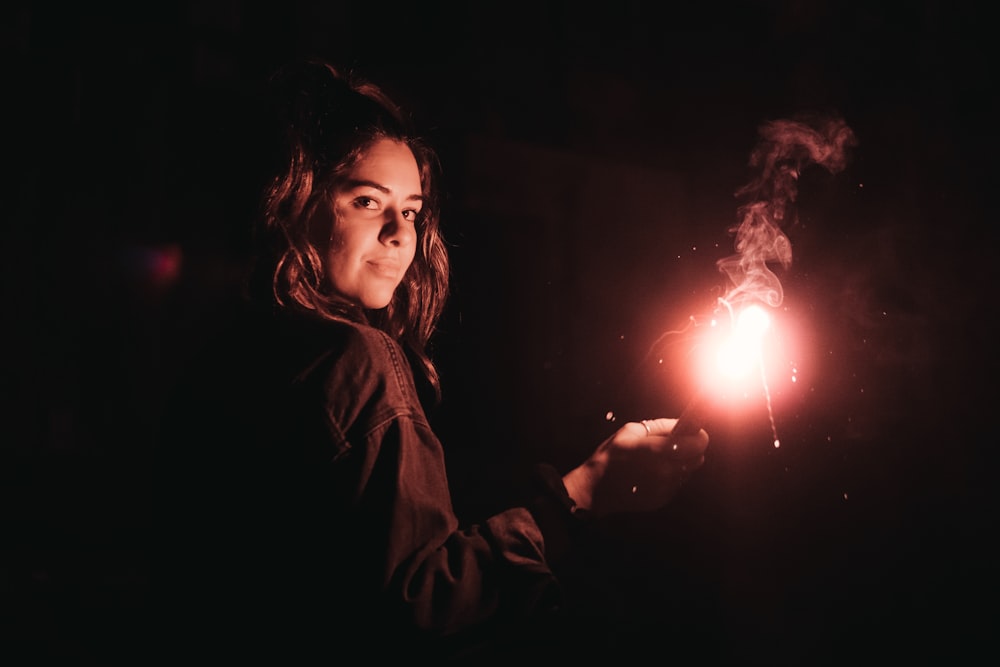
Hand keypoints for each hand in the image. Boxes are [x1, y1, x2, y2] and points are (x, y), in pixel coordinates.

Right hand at [562, 418, 708, 518]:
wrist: (595, 488)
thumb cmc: (611, 456)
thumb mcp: (631, 431)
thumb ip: (660, 427)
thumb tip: (682, 424)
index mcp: (657, 451)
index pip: (697, 444)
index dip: (699, 436)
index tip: (696, 431)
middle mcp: (665, 472)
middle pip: (697, 459)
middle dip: (691, 450)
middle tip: (677, 444)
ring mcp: (665, 488)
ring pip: (687, 472)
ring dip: (680, 464)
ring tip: (658, 460)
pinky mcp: (662, 499)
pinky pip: (676, 484)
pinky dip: (670, 477)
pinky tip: (651, 473)